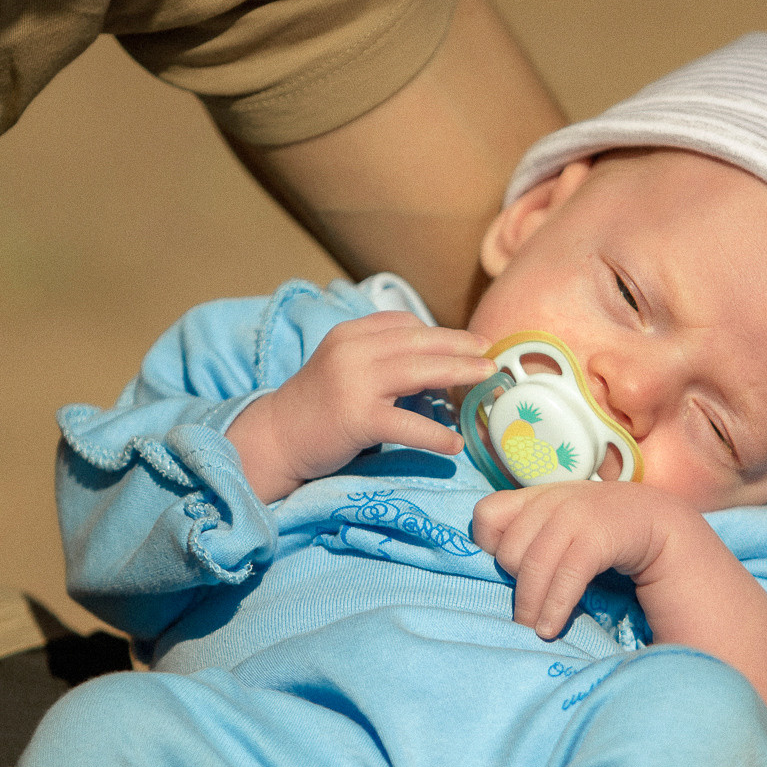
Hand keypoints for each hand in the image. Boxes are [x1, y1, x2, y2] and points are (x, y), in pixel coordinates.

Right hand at [228, 313, 490, 501]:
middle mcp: (352, 351)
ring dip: (458, 374)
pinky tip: (455, 443)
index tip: (469, 342)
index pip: (405, 323)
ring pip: (419, 372)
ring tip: (485, 379)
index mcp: (351, 333)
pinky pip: (406, 424)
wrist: (277, 437)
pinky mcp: (356, 418)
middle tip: (490, 354)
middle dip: (460, 347)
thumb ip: (381, 356)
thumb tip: (436, 360)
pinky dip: (435, 434)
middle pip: (419, 342)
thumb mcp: (345, 365)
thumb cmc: (317, 405)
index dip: (441, 332)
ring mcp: (353, 383)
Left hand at [472, 481, 705, 638]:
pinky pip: (566, 576)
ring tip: (532, 631)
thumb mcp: (560, 526)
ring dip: (530, 607)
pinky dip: (555, 607)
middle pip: (509, 551)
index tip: (506, 573)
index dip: (488, 547)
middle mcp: (551, 499)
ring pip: (532, 566)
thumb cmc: (602, 533)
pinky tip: (550, 629)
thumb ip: (531, 535)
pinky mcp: (597, 535)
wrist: (659, 524)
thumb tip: (490, 571)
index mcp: (536, 496)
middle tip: (526, 610)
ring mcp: (576, 513)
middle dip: (514, 586)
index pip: (486, 515)